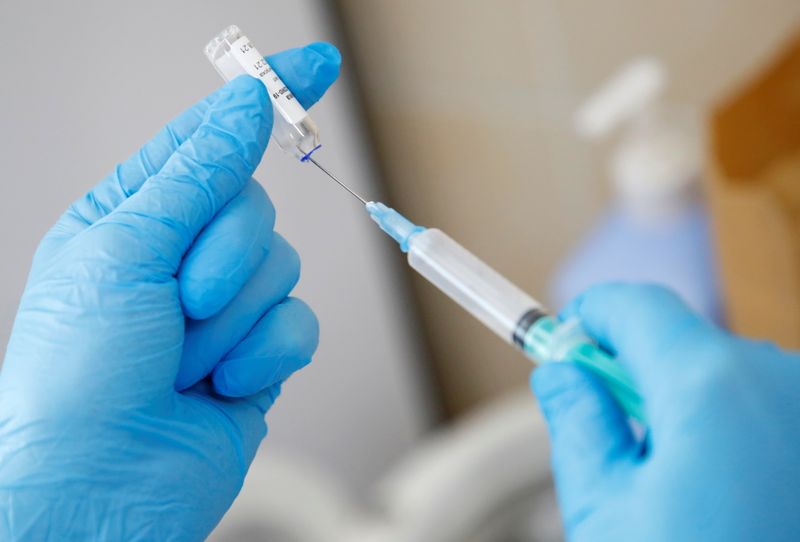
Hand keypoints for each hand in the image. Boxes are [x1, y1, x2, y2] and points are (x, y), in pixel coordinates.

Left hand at [0, 43, 339, 539]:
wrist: (98, 491)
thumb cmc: (74, 380)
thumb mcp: (123, 252)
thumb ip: (197, 174)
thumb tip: (244, 107)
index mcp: (134, 220)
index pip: (210, 140)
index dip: (262, 99)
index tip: (314, 65)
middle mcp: (181, 260)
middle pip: (254, 208)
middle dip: (224, 256)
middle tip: (180, 299)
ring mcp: (223, 311)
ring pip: (281, 268)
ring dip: (234, 318)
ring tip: (185, 357)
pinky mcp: (257, 356)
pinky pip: (298, 325)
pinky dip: (264, 355)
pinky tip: (221, 384)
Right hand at [532, 283, 799, 540]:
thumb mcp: (607, 512)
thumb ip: (577, 422)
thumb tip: (561, 373)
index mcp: (710, 388)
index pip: (635, 307)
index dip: (589, 317)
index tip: (566, 341)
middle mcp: (782, 382)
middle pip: (684, 340)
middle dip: (636, 373)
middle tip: (610, 434)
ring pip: (731, 375)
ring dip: (689, 405)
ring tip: (678, 485)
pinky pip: (774, 408)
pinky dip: (737, 429)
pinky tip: (728, 493)